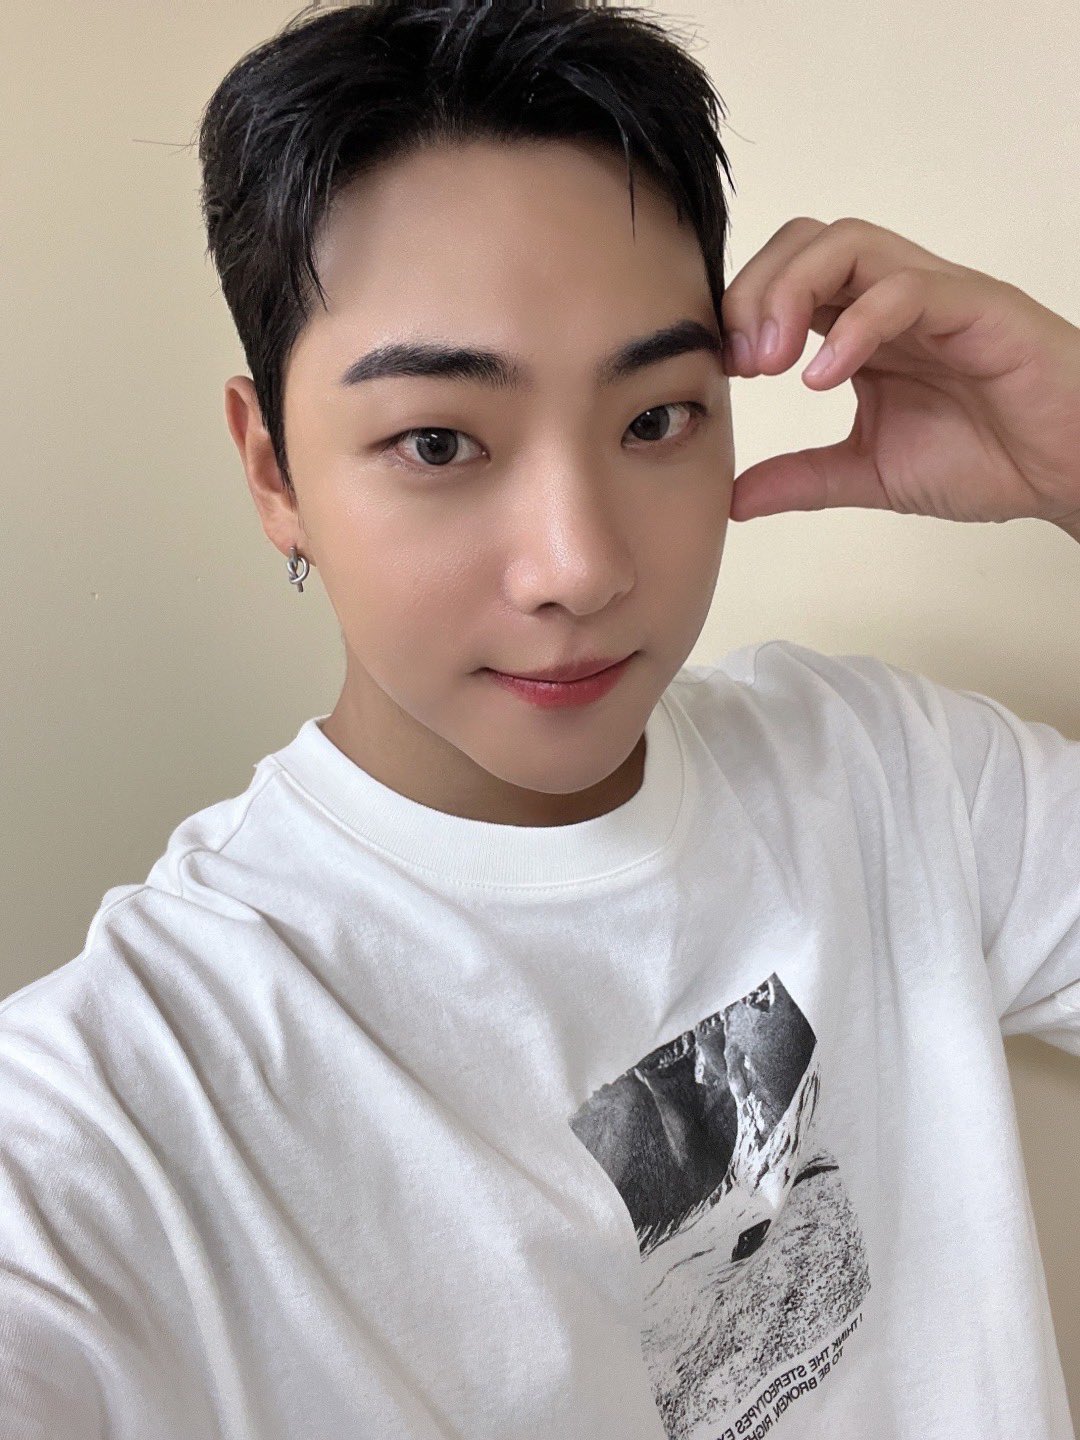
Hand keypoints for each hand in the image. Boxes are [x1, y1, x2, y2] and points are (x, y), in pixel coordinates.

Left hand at [720, 217, 1079, 531]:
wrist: (1068, 470)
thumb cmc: (987, 455)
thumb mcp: (867, 473)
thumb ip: (801, 479)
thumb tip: (731, 498)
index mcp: (861, 326)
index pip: (784, 278)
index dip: (739, 312)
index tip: (720, 373)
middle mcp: (892, 297)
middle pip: (804, 240)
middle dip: (753, 291)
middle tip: (738, 363)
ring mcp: (935, 296)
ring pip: (848, 243)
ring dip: (792, 293)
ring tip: (773, 363)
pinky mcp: (976, 308)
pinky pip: (908, 288)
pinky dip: (856, 326)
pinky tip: (826, 379)